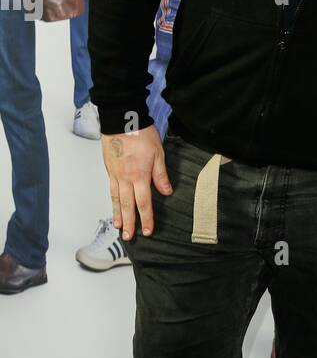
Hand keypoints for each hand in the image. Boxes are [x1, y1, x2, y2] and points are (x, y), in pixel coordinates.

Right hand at [102, 124, 172, 240]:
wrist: (122, 120)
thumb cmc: (141, 133)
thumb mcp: (158, 153)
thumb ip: (161, 175)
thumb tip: (166, 192)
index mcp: (140, 175)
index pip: (144, 203)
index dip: (146, 218)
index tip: (147, 231)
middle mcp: (126, 178)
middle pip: (127, 205)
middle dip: (130, 223)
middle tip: (129, 237)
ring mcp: (116, 174)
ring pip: (116, 199)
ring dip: (118, 214)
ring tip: (119, 227)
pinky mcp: (110, 169)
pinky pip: (111, 189)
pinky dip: (112, 201)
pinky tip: (113, 206)